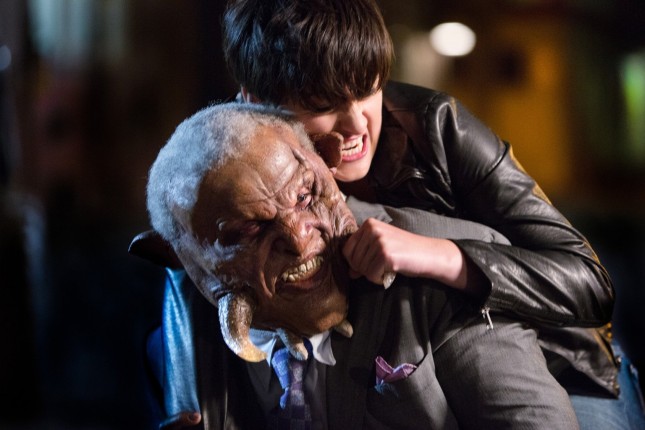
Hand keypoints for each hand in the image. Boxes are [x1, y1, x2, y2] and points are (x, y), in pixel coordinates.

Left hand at [342, 218, 477, 290]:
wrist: (428, 254)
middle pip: (352, 260)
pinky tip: (390, 272)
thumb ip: (363, 256)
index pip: (347, 249)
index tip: (368, 265)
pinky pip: (371, 275)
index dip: (354, 262)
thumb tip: (349, 273)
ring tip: (387, 268)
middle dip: (364, 270)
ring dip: (373, 274)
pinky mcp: (385, 254)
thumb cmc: (404, 252)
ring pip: (361, 268)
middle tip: (381, 268)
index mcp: (369, 224)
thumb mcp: (381, 249)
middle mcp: (372, 229)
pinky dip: (378, 279)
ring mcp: (379, 241)